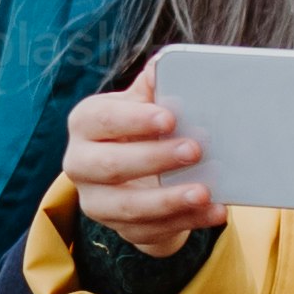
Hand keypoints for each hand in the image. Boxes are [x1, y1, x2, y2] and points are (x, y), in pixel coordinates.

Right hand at [61, 63, 220, 251]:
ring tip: (205, 191)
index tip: (170, 118)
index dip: (133, 120)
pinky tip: (213, 211)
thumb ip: (154, 85)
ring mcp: (97, 201)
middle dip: (154, 159)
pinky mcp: (119, 230)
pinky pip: (150, 230)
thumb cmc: (141, 129)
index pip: (100, 120)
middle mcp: (80, 164)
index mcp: (85, 124)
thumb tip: (165, 63)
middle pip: (109, 166)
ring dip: (169, 200)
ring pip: (127, 206)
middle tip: (195, 150)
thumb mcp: (144, 104)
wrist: (139, 176)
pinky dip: (185, 222)